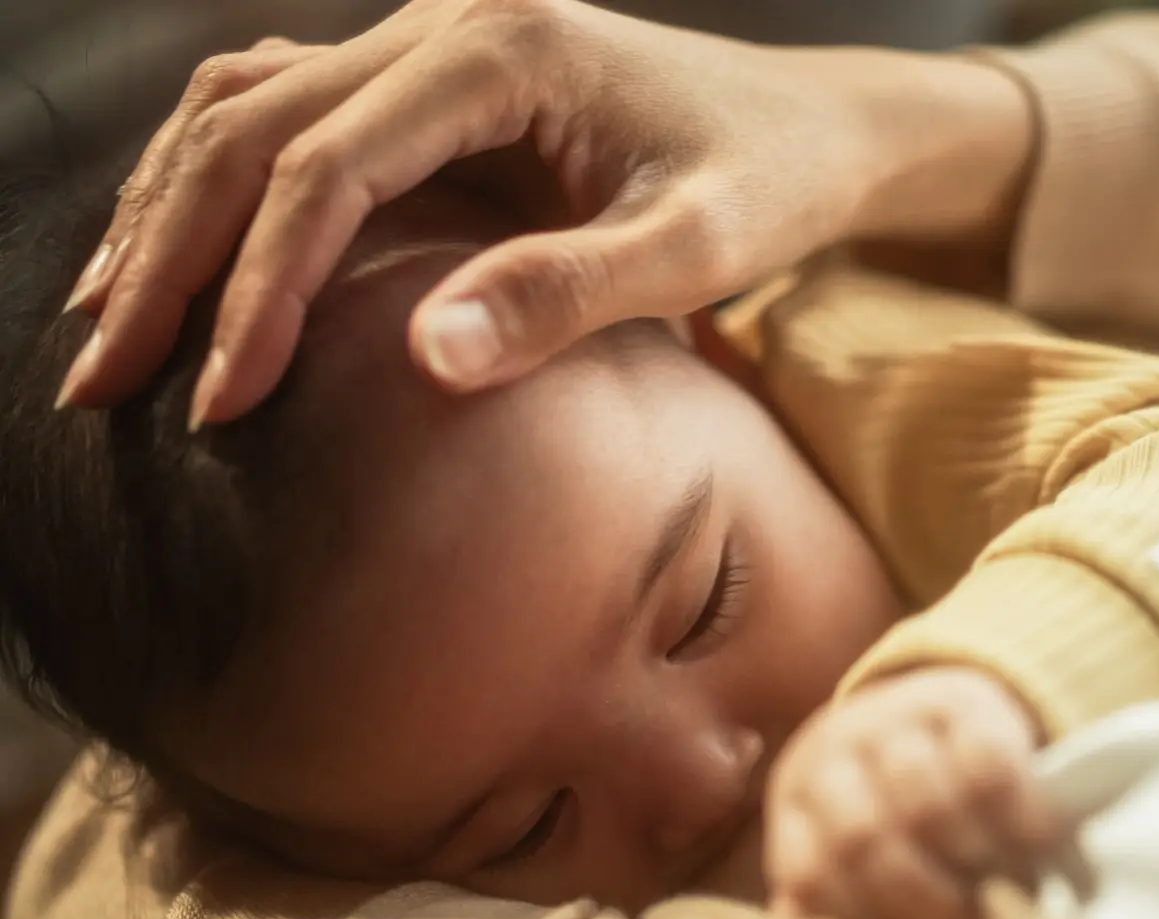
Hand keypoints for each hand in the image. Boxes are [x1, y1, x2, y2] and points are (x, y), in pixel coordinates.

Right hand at [60, 0, 1033, 425]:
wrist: (817, 132)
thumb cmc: (772, 186)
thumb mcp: (696, 249)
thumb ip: (569, 293)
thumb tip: (425, 359)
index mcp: (499, 49)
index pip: (327, 167)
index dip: (261, 288)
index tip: (221, 402)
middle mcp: (442, 23)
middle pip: (249, 128)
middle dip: (168, 259)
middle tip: (102, 384)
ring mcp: (428, 44)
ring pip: (244, 109)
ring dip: (167, 216)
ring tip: (105, 328)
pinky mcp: (433, 86)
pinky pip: (288, 115)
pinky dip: (219, 188)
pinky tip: (184, 266)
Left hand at [765, 667, 1063, 918]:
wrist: (943, 712)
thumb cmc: (900, 804)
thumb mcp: (856, 843)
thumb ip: (839, 896)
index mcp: (797, 798)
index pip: (812, 875)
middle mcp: (833, 749)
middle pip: (863, 841)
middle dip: (923, 901)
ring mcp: (893, 716)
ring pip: (925, 807)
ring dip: (973, 865)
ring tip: (1009, 895)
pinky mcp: (962, 700)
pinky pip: (987, 768)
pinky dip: (1019, 818)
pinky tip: (1041, 847)